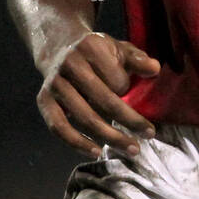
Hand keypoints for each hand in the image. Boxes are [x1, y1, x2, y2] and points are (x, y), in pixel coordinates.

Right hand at [36, 31, 160, 158]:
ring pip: (84, 117)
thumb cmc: (95, 51)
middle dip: (129, 120)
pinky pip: (59, 127)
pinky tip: (97, 152)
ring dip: (110, 137)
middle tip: (150, 135)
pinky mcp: (43, 100)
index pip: (116, 78)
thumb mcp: (117, 48)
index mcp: (90, 48)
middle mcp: (70, 65)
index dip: (127, 89)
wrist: (58, 46)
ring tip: (131, 149)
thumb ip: (137, 59)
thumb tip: (155, 69)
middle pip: (103, 99)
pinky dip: (77, 142)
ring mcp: (55, 84)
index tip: (132, 94)